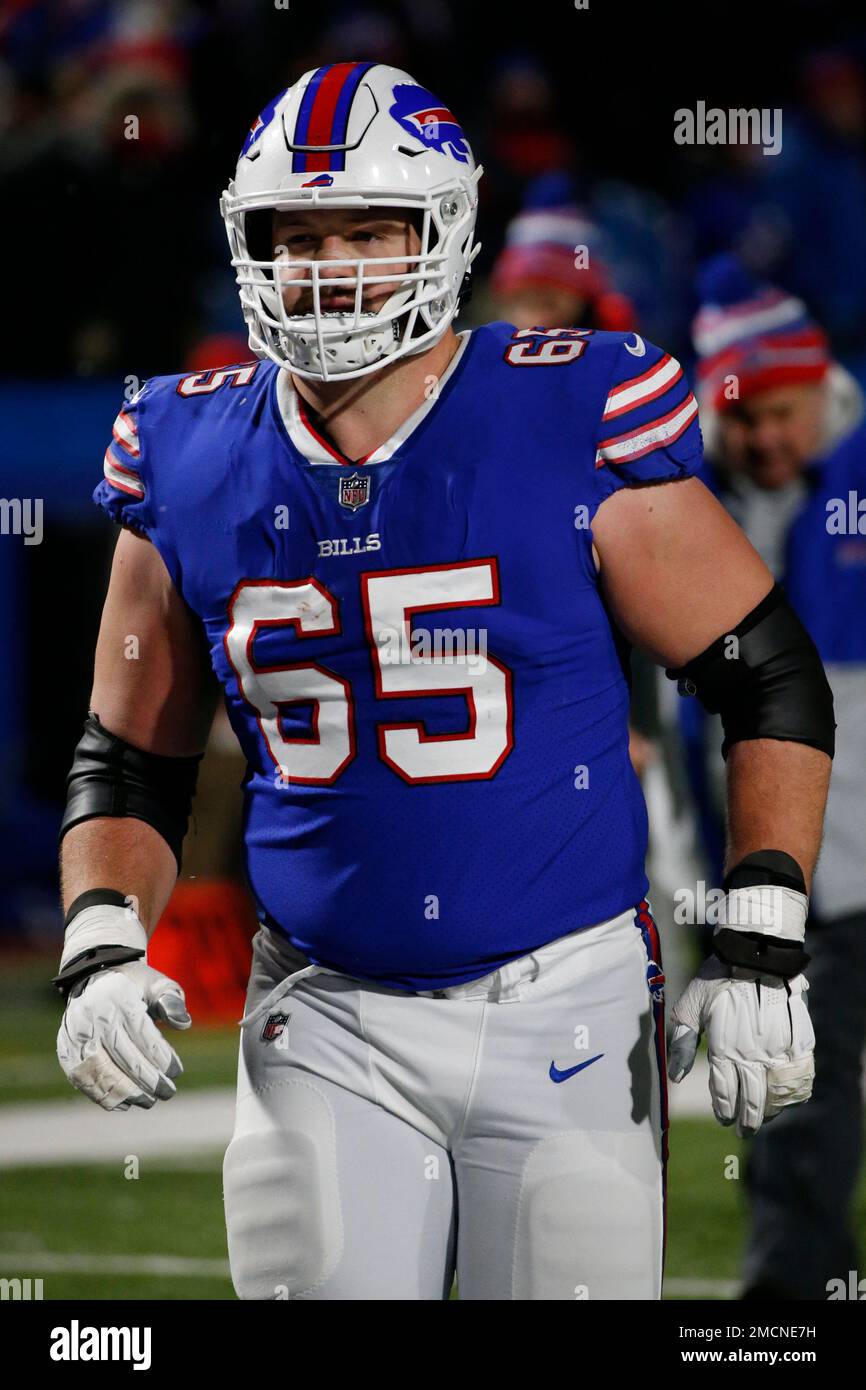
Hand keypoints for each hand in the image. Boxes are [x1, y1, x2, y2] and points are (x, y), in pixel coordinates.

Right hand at [57, 960, 190, 1110]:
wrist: (95, 980)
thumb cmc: (134, 987)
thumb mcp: (156, 984)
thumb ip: (172, 1001)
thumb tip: (184, 1024)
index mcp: (117, 997)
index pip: (141, 1034)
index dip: (160, 1057)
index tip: (177, 1072)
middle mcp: (92, 1015)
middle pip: (122, 1056)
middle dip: (148, 1080)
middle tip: (167, 1092)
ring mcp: (75, 1033)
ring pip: (101, 1072)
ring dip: (127, 1093)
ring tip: (149, 1101)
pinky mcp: (66, 1049)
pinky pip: (82, 1078)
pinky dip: (103, 1095)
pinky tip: (125, 1103)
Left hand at [668, 955, 814, 1136]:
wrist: (756, 953)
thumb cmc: (717, 977)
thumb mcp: (690, 1006)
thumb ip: (682, 1043)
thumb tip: (674, 1076)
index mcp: (724, 1049)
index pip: (724, 1094)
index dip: (723, 1111)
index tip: (723, 1118)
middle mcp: (752, 1055)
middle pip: (752, 1101)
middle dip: (747, 1121)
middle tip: (744, 1131)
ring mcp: (779, 1050)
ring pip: (777, 1095)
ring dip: (771, 1110)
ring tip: (764, 1117)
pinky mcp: (799, 1041)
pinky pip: (800, 1077)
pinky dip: (795, 1093)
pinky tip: (788, 1097)